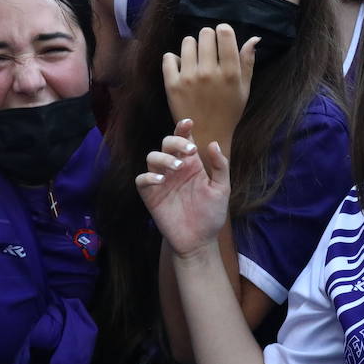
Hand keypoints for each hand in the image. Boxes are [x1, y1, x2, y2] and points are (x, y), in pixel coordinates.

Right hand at [136, 119, 229, 258]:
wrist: (199, 241)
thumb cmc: (211, 214)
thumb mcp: (221, 190)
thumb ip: (220, 167)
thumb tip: (213, 143)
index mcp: (191, 164)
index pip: (184, 139)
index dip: (183, 128)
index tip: (189, 122)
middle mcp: (174, 168)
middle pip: (167, 143)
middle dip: (176, 141)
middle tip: (189, 151)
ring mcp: (161, 180)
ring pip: (152, 157)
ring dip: (164, 158)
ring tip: (177, 168)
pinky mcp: (150, 195)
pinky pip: (142, 179)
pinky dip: (148, 176)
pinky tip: (160, 180)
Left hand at [162, 25, 257, 159]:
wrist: (206, 135)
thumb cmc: (228, 111)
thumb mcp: (244, 88)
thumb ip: (248, 62)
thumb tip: (254, 38)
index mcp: (230, 73)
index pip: (224, 33)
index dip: (223, 30)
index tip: (222, 37)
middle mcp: (209, 73)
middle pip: (205, 34)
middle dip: (208, 37)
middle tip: (209, 49)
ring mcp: (189, 78)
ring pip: (187, 42)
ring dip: (192, 46)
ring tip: (195, 58)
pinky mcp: (172, 85)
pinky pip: (169, 57)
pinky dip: (174, 59)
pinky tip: (182, 67)